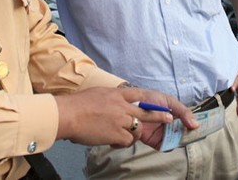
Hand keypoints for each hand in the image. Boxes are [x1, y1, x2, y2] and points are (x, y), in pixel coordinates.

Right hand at [54, 87, 195, 148]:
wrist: (69, 114)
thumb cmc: (77, 105)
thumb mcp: (97, 94)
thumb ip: (108, 98)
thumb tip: (111, 102)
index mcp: (116, 94)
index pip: (139, 94)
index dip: (151, 99)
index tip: (161, 102)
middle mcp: (122, 105)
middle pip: (146, 111)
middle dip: (159, 115)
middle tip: (169, 118)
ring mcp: (120, 119)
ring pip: (137, 128)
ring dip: (132, 134)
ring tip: (120, 136)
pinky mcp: (116, 133)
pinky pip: (127, 140)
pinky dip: (122, 143)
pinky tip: (112, 142)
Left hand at [130, 88, 199, 149]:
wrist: (130, 102)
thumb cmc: (150, 98)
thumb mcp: (169, 101)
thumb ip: (183, 111)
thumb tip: (196, 125)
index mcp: (176, 115)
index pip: (189, 122)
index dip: (195, 126)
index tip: (200, 127)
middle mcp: (171, 125)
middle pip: (184, 134)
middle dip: (189, 135)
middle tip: (191, 133)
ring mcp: (163, 134)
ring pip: (176, 141)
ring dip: (179, 140)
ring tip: (180, 135)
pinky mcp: (154, 140)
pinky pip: (164, 147)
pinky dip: (168, 145)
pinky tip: (168, 140)